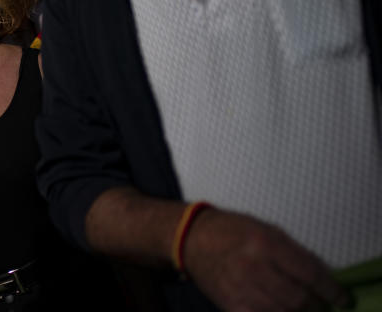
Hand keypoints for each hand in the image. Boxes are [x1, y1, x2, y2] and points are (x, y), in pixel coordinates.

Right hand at [184, 209, 350, 310]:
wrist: (191, 240)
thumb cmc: (232, 231)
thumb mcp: (266, 230)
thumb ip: (294, 253)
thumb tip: (323, 277)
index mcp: (265, 244)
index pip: (310, 274)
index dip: (331, 290)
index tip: (342, 298)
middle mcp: (253, 268)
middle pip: (299, 300)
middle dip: (315, 305)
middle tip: (319, 303)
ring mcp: (241, 290)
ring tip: (299, 306)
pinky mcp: (231, 306)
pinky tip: (277, 309)